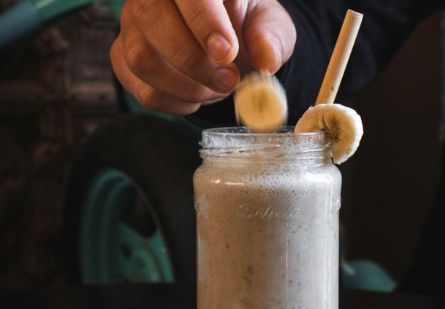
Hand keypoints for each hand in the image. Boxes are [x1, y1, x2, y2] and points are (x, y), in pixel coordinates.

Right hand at [110, 0, 295, 114]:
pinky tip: (196, 97)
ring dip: (187, 87)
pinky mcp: (124, 59)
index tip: (226, 52)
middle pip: (151, 19)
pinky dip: (176, 103)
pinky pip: (143, 90)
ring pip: (143, 59)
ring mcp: (132, 27)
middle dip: (195, 62)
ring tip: (215, 89)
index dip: (203, 20)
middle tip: (229, 80)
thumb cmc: (245, 28)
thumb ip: (271, 38)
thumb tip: (267, 59)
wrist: (226, 46)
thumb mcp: (269, 26)